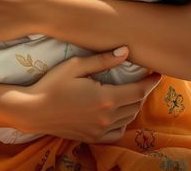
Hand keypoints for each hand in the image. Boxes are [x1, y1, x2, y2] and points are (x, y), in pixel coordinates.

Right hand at [17, 47, 160, 142]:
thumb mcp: (77, 65)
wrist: (33, 110)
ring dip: (134, 105)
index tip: (158, 73)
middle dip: (143, 91)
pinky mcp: (92, 138)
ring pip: (128, 118)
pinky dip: (123, 121)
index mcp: (106, 98)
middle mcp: (106, 118)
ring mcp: (99, 131)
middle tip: (145, 78)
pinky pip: (117, 132)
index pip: (138, 91)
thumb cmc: (53, 84)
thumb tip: (126, 52)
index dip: (151, 82)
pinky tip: (119, 112)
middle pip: (136, 104)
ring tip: (132, 91)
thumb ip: (103, 60)